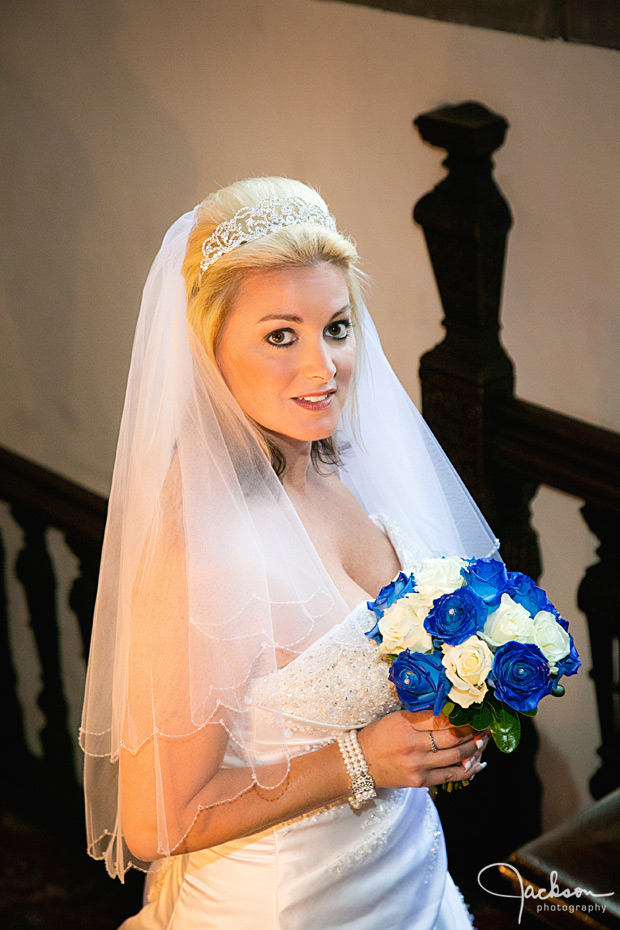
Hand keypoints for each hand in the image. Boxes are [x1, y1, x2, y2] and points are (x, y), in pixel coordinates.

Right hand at [357, 710, 488, 789]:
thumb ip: (421, 716)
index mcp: (406, 724)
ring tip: (484, 741)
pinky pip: (450, 776)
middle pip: (452, 737)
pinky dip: (467, 770)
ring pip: (456, 757)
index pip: (441, 718)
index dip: (461, 716)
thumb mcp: (396, 719)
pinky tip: (478, 764)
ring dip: (474, 749)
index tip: (473, 712)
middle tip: (486, 726)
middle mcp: (413, 745)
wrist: (359, 764)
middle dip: (473, 731)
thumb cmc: (378, 736)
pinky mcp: (420, 781)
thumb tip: (450, 714)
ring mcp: (418, 765)